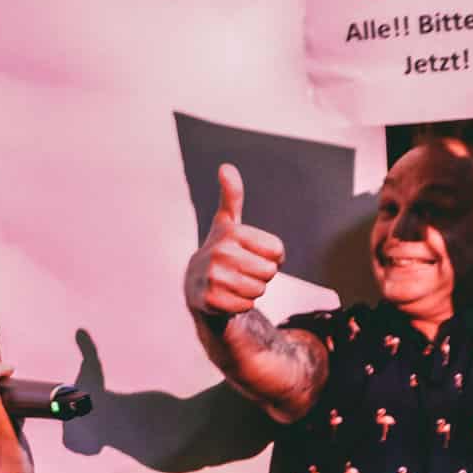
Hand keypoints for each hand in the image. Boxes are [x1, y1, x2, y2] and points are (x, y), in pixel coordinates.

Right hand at [183, 164, 284, 316]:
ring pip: (259, 290)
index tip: (251, 253)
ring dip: (251, 290)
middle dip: (261, 275)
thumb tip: (225, 167)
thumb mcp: (227, 222)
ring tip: (233, 282)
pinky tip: (226, 296)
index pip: (277, 251)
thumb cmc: (221, 251)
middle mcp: (219, 252)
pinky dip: (240, 304)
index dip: (270, 256)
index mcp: (230, 232)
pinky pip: (246, 306)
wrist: (195, 284)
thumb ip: (231, 195)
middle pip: (269, 272)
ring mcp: (213, 277)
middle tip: (241, 270)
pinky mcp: (210, 299)